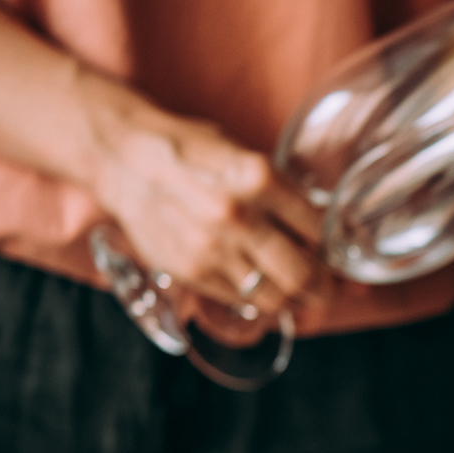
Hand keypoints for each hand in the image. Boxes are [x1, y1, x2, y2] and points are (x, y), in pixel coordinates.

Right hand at [87, 100, 325, 319]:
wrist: (122, 158)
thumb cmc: (187, 150)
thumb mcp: (241, 153)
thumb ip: (278, 189)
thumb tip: (319, 226)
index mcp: (259, 178)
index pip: (318, 229)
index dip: (330, 246)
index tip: (331, 251)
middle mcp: (239, 216)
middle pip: (303, 274)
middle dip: (323, 287)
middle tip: (326, 287)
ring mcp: (213, 248)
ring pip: (274, 297)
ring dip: (292, 300)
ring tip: (296, 293)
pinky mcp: (192, 271)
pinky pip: (240, 299)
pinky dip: (256, 299)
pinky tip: (257, 287)